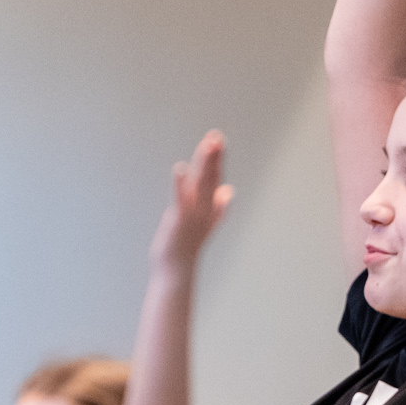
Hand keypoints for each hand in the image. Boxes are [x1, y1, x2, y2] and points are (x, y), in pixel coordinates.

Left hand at [151, 130, 232, 270]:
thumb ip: (218, 205)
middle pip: (211, 178)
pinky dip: (181, 184)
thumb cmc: (186, 244)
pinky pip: (181, 199)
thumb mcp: (205, 222)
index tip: (217, 139)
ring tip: (208, 144)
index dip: (217, 159)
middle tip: (216, 136)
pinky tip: (180, 168)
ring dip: (205, 164)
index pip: (216, 178)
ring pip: (201, 184)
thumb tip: (228, 190)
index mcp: (211, 207)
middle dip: (214, 156)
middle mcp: (205, 209)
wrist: (177, 269)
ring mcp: (194, 215)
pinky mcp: (179, 221)